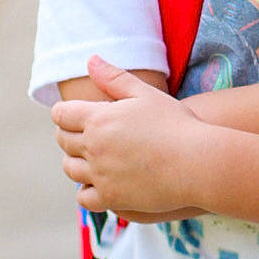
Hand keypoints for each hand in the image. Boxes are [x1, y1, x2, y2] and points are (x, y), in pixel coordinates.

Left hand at [52, 56, 207, 217]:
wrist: (197, 162)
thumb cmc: (176, 123)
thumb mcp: (145, 93)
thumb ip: (114, 77)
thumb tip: (90, 60)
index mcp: (98, 119)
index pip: (61, 114)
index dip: (64, 113)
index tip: (73, 114)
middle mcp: (93, 147)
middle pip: (63, 142)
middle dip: (69, 136)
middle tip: (83, 134)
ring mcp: (100, 175)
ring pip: (71, 169)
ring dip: (76, 162)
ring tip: (91, 158)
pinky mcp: (111, 198)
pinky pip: (84, 197)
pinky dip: (87, 191)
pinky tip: (100, 183)